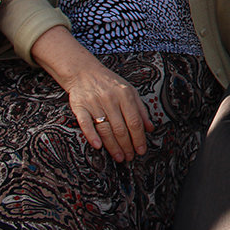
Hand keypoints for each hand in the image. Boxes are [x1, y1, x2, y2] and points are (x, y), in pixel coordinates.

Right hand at [31, 26, 153, 161]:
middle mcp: (111, 99)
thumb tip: (150, 128)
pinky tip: (98, 146)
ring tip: (119, 157)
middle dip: (127, 145)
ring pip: (105, 129)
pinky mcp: (80, 107)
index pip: (135, 121)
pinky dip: (91, 135)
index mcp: (126, 95)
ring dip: (113, 146)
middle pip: (121, 127)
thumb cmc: (110, 84)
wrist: (84, 72)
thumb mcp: (130, 91)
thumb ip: (141, 110)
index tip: (141, 150)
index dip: (139, 138)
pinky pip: (85, 123)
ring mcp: (94, 103)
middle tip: (130, 157)